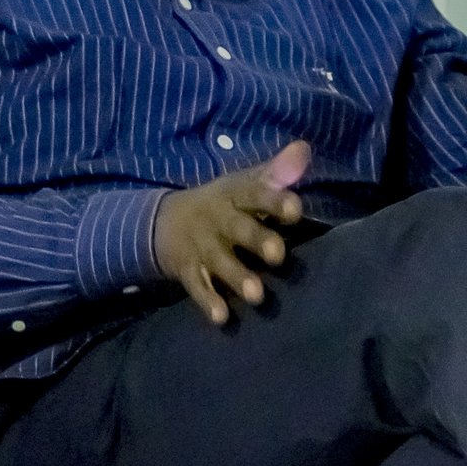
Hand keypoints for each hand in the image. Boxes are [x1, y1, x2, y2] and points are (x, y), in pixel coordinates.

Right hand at [154, 139, 310, 323]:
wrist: (162, 223)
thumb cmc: (223, 204)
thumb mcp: (244, 184)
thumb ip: (276, 173)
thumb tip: (305, 148)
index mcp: (233, 195)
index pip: (254, 193)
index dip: (274, 200)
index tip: (295, 209)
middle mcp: (217, 220)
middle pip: (238, 229)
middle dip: (257, 241)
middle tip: (279, 255)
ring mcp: (202, 247)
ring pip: (220, 262)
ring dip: (237, 277)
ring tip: (257, 295)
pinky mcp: (188, 270)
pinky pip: (197, 287)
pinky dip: (208, 301)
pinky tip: (222, 317)